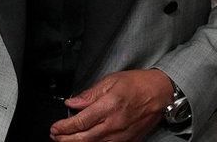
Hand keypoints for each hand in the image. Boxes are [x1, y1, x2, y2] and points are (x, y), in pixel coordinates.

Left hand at [49, 69, 174, 141]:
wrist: (161, 93)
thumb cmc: (138, 84)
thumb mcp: (111, 80)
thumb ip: (90, 94)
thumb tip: (72, 102)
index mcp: (109, 105)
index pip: (81, 121)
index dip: (65, 127)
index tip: (55, 128)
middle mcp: (115, 123)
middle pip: (85, 137)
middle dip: (66, 139)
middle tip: (55, 136)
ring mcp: (122, 134)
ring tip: (66, 140)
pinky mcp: (128, 140)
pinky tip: (86, 141)